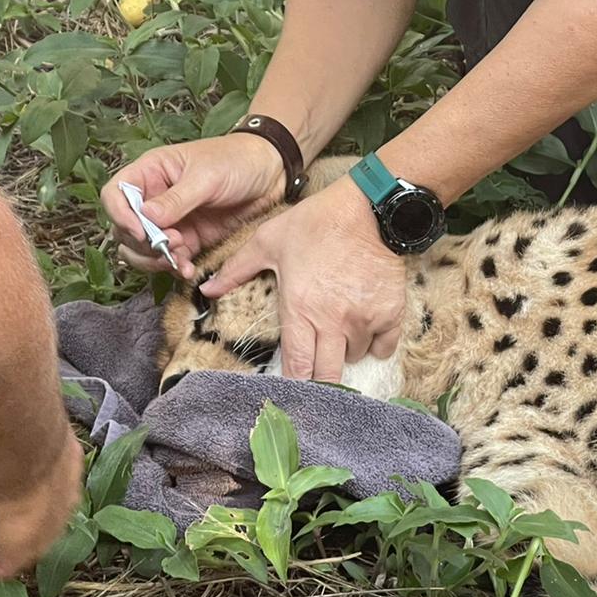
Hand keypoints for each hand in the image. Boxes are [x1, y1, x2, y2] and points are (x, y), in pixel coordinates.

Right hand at [102, 134, 285, 277]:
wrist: (270, 172)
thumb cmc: (236, 160)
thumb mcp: (205, 177)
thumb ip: (176, 199)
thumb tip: (146, 218)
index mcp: (151, 172)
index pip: (116, 195)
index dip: (121, 216)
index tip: (141, 232)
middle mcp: (155, 198)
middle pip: (125, 228)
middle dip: (142, 243)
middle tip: (170, 244)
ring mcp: (172, 221)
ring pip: (144, 249)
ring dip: (156, 260)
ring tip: (181, 257)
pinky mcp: (191, 239)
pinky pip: (172, 259)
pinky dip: (176, 267)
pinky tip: (188, 269)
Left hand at [199, 176, 406, 382]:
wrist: (368, 209)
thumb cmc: (315, 223)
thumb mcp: (268, 241)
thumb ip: (236, 270)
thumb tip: (206, 290)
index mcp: (300, 310)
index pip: (297, 366)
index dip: (293, 384)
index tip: (290, 387)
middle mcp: (333, 322)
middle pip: (327, 375)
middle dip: (319, 380)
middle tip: (315, 374)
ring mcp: (364, 321)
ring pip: (355, 358)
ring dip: (345, 353)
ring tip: (337, 335)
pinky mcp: (390, 315)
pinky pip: (384, 347)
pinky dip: (375, 345)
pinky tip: (365, 333)